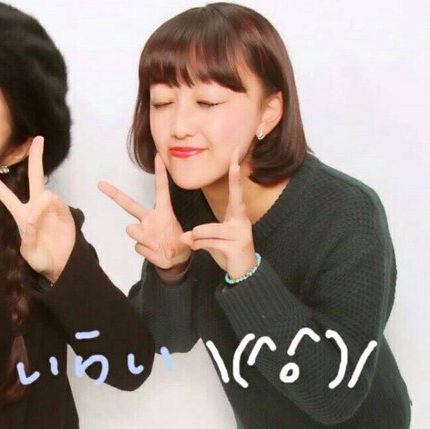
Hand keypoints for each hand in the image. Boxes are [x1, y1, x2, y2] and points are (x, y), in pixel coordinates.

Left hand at [0, 136, 75, 282]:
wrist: (61, 267)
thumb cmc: (42, 259)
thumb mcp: (28, 252)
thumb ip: (27, 236)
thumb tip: (32, 217)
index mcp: (21, 215)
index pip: (4, 194)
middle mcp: (35, 207)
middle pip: (34, 177)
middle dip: (35, 157)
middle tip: (37, 139)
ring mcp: (51, 208)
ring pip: (44, 193)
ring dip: (37, 206)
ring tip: (34, 223)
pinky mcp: (64, 212)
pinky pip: (54, 202)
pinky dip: (46, 209)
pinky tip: (43, 219)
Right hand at [98, 154, 190, 269]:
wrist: (174, 260)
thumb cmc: (180, 245)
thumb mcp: (188, 242)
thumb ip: (181, 242)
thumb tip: (167, 246)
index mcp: (164, 211)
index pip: (161, 189)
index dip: (160, 173)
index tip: (158, 156)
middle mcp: (149, 218)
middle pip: (129, 204)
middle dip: (114, 194)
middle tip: (100, 184)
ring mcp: (143, 230)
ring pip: (131, 229)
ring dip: (143, 238)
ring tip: (157, 246)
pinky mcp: (139, 243)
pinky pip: (138, 246)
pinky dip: (148, 252)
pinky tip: (156, 252)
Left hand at [181, 147, 256, 278]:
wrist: (243, 273)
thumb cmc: (228, 252)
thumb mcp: (213, 240)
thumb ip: (200, 235)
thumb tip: (186, 237)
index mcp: (237, 215)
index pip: (236, 190)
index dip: (235, 172)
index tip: (235, 154)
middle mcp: (242, 220)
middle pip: (236, 197)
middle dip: (235, 178)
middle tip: (235, 161)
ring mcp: (241, 233)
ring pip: (209, 229)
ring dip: (197, 237)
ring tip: (191, 241)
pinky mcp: (236, 245)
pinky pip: (210, 241)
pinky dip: (198, 245)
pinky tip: (196, 248)